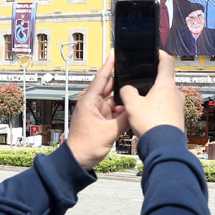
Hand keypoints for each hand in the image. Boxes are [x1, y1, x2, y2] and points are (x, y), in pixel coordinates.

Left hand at [66, 54, 128, 170]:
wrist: (78, 161)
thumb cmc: (85, 146)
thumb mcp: (109, 132)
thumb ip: (125, 119)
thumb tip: (136, 109)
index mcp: (90, 101)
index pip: (101, 78)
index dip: (109, 65)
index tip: (114, 53)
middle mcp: (93, 104)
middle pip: (110, 88)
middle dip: (122, 84)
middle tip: (135, 77)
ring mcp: (97, 112)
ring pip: (115, 101)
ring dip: (123, 103)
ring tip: (135, 102)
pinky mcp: (101, 120)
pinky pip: (115, 112)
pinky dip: (122, 113)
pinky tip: (130, 114)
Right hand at [120, 51, 184, 137]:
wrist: (164, 148)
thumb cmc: (151, 124)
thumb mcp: (132, 105)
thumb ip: (127, 92)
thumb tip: (128, 89)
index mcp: (166, 85)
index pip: (167, 61)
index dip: (159, 54)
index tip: (154, 53)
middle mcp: (176, 94)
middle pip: (163, 81)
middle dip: (150, 82)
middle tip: (138, 86)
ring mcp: (179, 107)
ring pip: (164, 96)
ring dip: (152, 98)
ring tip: (139, 106)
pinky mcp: (177, 119)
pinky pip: (166, 109)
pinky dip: (156, 110)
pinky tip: (145, 118)